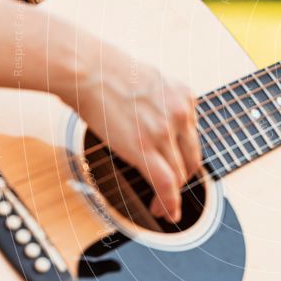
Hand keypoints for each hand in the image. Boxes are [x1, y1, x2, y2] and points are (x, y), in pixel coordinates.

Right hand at [71, 45, 201, 223]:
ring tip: (162, 209)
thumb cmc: (106, 73)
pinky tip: (167, 212)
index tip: (179, 172)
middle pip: (191, 159)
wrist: (87, 68)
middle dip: (183, 181)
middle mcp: (181, 114)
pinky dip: (170, 202)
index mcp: (184, 97)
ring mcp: (166, 131)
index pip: (192, 138)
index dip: (186, 160)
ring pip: (179, 174)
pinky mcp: (146, 146)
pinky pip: (167, 182)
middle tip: (172, 196)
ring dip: (172, 196)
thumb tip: (155, 121)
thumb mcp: (150, 82)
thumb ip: (161, 103)